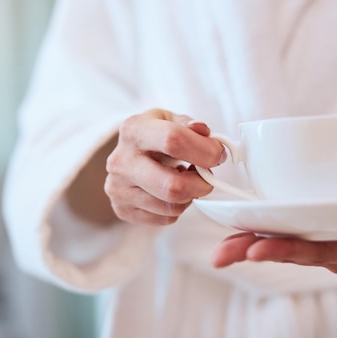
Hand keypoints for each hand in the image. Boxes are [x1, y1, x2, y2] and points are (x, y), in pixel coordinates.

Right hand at [104, 109, 224, 225]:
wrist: (127, 155)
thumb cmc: (153, 136)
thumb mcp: (171, 119)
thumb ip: (190, 126)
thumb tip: (204, 133)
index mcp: (134, 130)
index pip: (173, 140)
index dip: (205, 150)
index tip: (218, 154)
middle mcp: (121, 161)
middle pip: (173, 186)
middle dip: (201, 184)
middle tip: (207, 176)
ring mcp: (119, 188)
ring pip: (172, 206)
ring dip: (190, 196)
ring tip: (186, 180)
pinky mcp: (123, 210)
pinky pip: (166, 218)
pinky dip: (178, 208)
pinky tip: (172, 192)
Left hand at [212, 209, 336, 272]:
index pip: (323, 251)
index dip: (289, 251)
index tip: (255, 249)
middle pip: (294, 250)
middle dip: (257, 251)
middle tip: (220, 255)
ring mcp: (330, 241)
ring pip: (288, 243)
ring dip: (252, 243)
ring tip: (220, 249)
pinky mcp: (323, 229)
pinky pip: (291, 231)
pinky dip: (264, 229)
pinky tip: (238, 227)